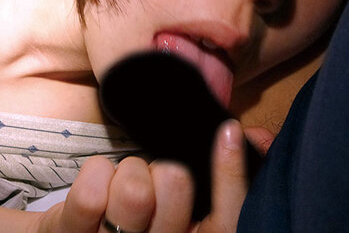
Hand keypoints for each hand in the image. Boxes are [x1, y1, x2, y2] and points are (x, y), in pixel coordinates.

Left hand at [38, 119, 251, 232]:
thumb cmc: (141, 218)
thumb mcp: (185, 207)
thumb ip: (225, 178)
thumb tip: (258, 136)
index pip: (226, 219)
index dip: (231, 172)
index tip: (227, 130)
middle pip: (176, 187)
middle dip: (165, 166)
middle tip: (154, 174)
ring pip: (134, 191)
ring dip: (130, 170)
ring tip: (125, 180)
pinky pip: (90, 196)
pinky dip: (96, 170)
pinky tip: (100, 176)